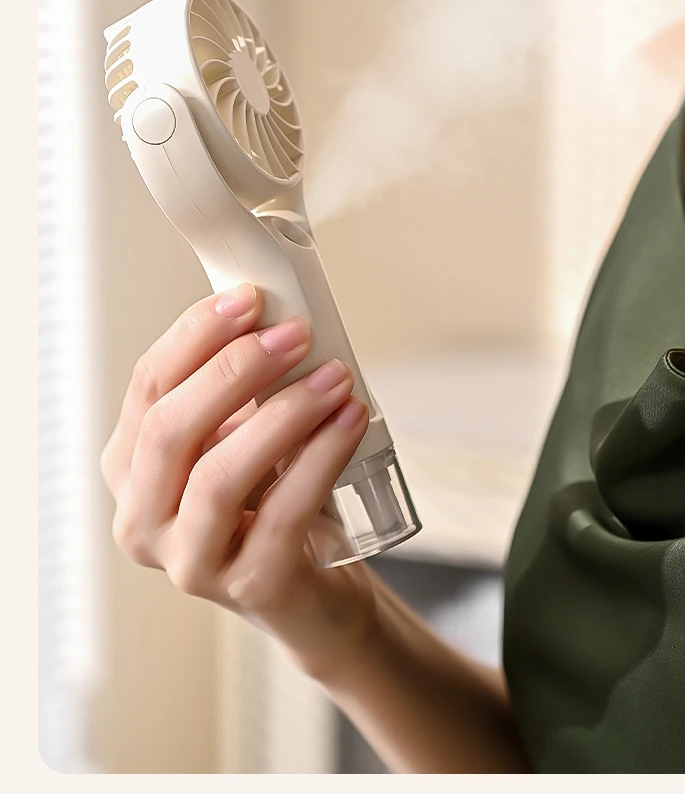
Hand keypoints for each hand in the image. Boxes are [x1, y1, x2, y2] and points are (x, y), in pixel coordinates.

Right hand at [100, 282, 378, 675]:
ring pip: (217, 478)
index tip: (249, 298)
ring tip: (333, 377)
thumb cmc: (272, 499)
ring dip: (282, 415)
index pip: (148, 388)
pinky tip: (348, 422)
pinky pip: (282, 516)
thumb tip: (274, 314)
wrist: (315, 591)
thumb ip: (240, 383)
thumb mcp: (241, 434)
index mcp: (130, 469)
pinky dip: (319, 459)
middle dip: (233, 370)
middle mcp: (143, 521)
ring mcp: (191, 564)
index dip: (195, 336)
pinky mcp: (251, 589)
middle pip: (168, 431)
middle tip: (293, 334)